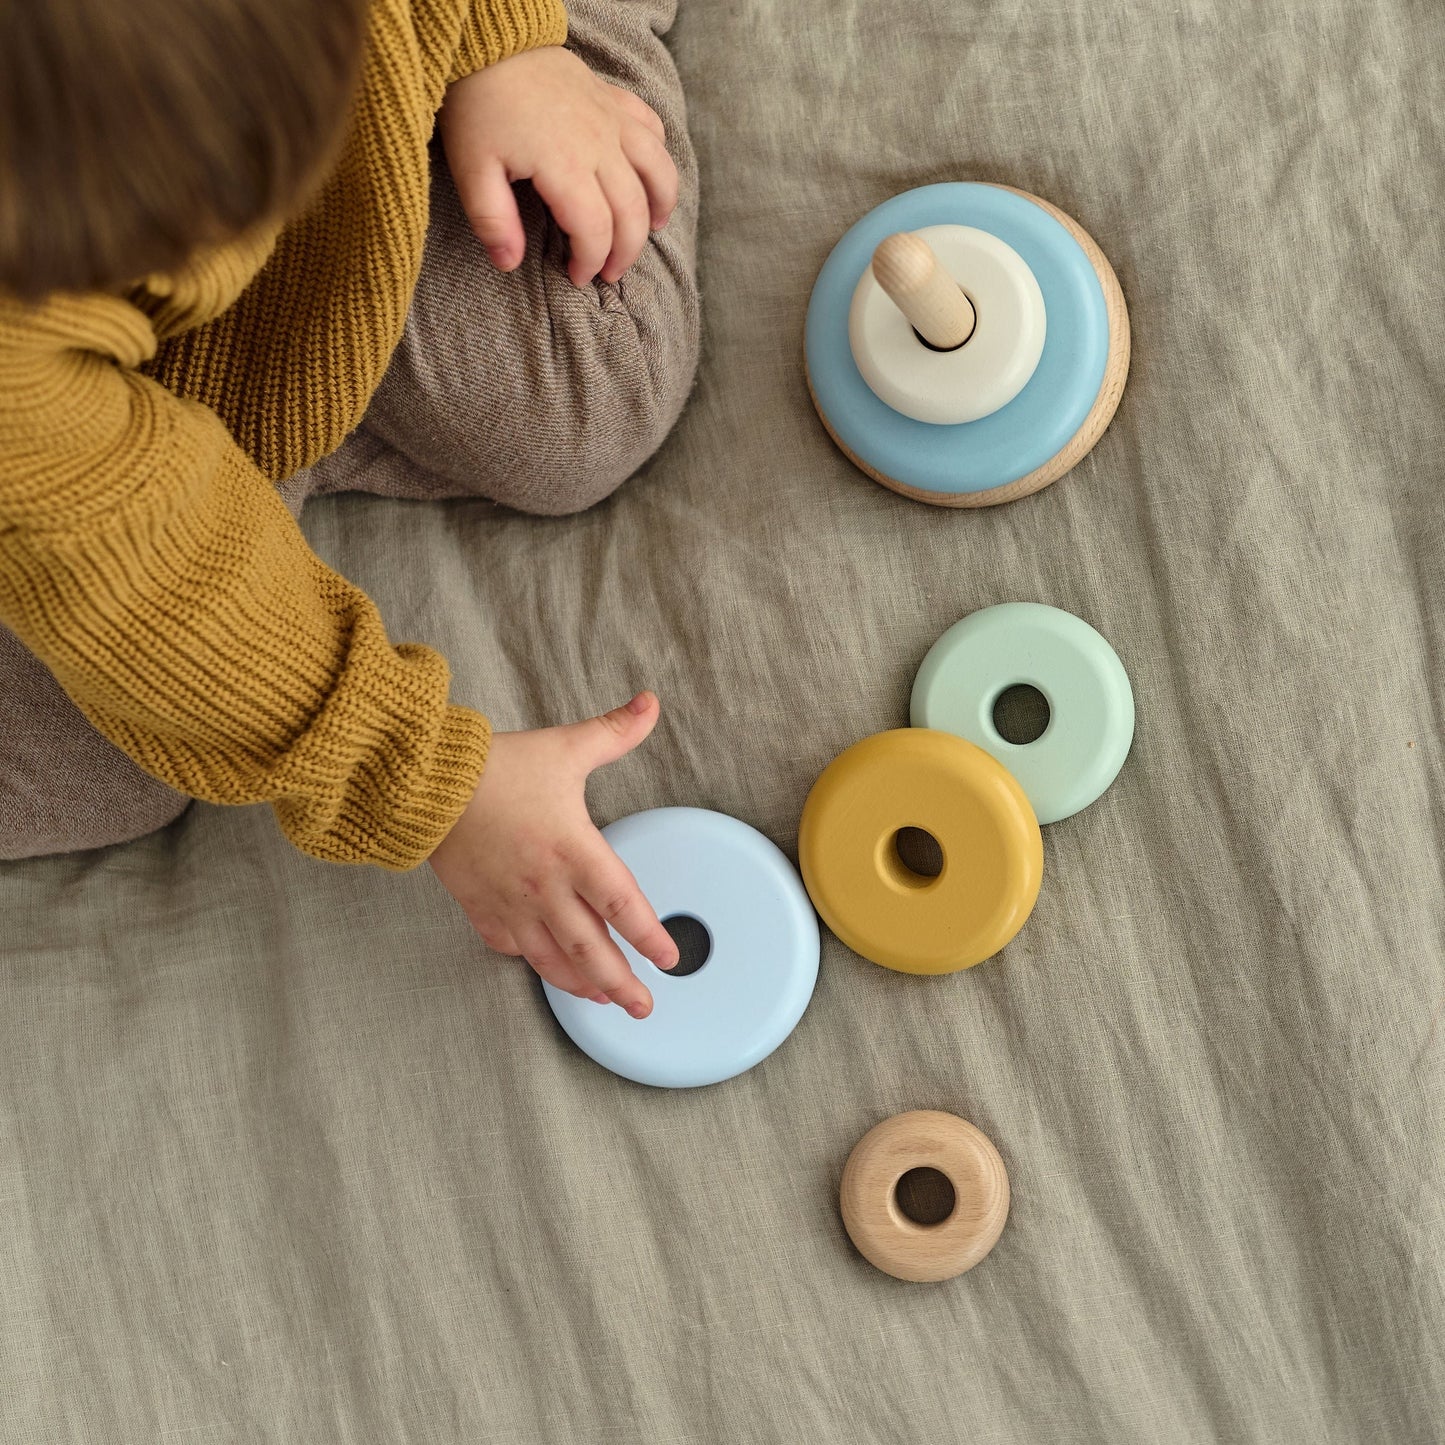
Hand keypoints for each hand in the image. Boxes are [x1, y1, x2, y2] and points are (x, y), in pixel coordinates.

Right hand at [428, 692, 678, 1016]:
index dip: (648, 936)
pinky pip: (511, 946)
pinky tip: (546, 968)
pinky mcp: (481, 908)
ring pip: (552, 958)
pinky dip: (532, 961)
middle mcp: (545, 886)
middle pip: (590, 948)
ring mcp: (511, 903)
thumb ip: (614, 732)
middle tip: (644, 1006)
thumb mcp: (564, 746)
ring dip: (581, 983)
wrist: (423, 783)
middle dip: (620, 983)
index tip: (669, 959)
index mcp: (573, 850)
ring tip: (604, 1001)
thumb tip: (651, 704)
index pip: (621, 904)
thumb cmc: (497, 766)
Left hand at [440, 46, 678, 285]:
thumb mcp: (471, 170)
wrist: (488, 40)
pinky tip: (650, 178)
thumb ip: (493, 222)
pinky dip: (658, 159)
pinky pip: (652, 129)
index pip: (595, 230)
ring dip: (660, 207)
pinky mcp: (613, 99)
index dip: (590, 262)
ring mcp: (611, 120)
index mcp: (565, 166)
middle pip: (632, 212)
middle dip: (625, 252)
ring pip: (657, 171)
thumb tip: (509, 264)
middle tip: (608, 273)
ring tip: (651, 231)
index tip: (576, 277)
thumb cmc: (477, 106)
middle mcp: (599, 145)